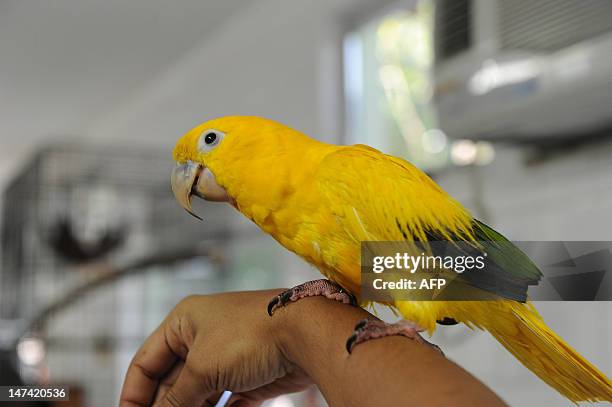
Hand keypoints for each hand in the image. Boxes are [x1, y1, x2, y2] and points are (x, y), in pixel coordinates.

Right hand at [119, 290, 310, 406]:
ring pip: (198, 394)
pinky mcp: (249, 376)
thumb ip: (177, 398)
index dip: (133, 393)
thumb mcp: (203, 368)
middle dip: (164, 406)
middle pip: (171, 381)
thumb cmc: (251, 334)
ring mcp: (227, 356)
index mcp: (184, 321)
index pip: (146, 360)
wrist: (305, 333)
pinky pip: (224, 402)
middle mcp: (203, 336)